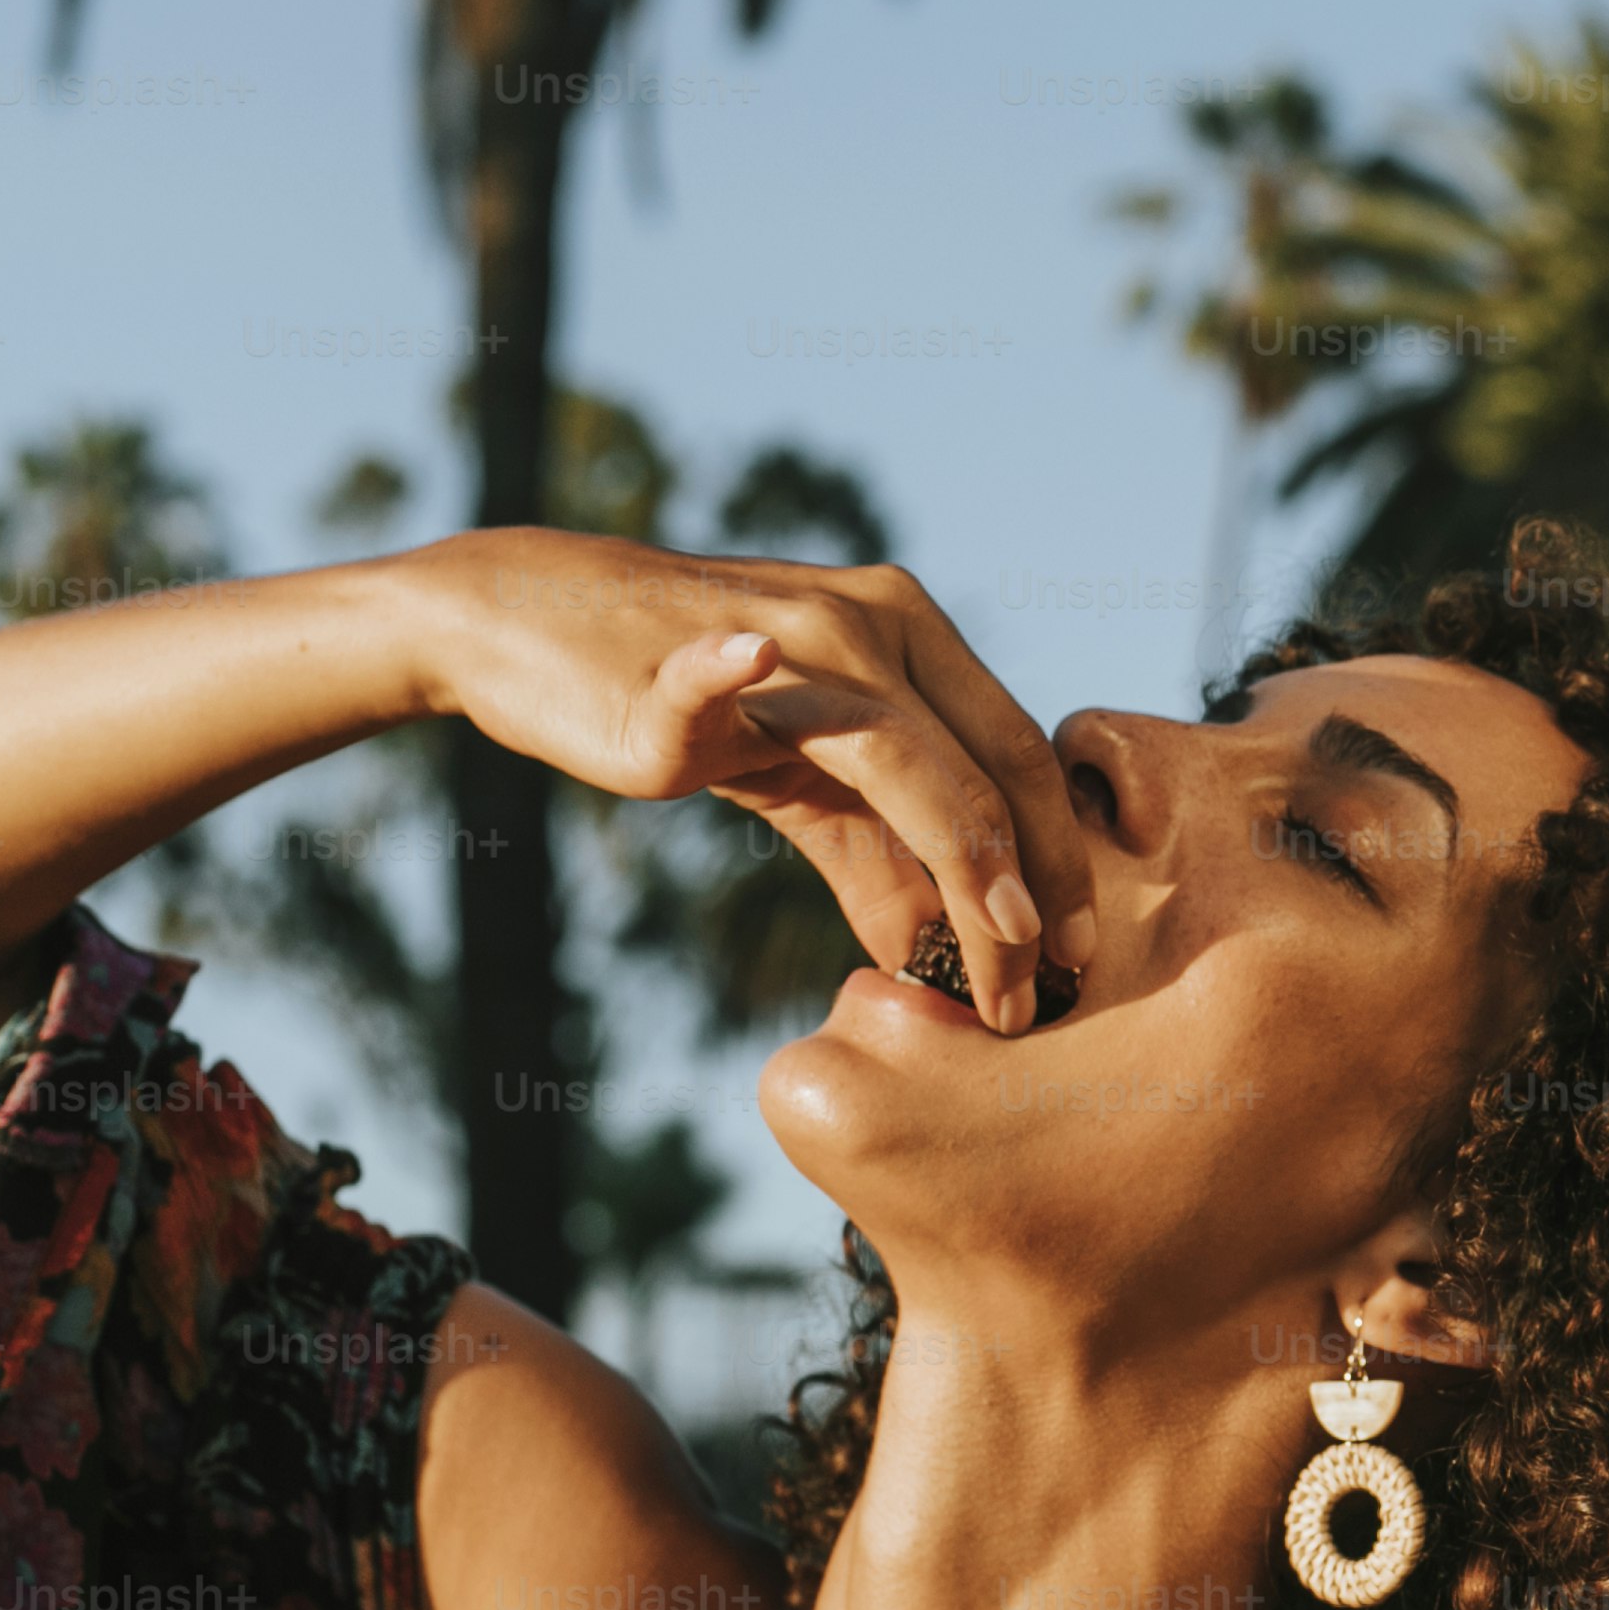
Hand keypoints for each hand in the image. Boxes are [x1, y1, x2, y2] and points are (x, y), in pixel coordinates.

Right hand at [396, 529, 1090, 1031]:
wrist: (529, 628)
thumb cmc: (681, 705)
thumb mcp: (799, 784)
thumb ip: (876, 860)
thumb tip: (942, 958)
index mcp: (911, 636)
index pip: (1018, 755)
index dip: (1062, 858)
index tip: (1079, 955)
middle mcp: (868, 621)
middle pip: (986, 761)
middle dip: (1031, 884)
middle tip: (1045, 988)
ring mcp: (782, 633)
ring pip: (900, 752)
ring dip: (962, 854)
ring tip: (997, 945)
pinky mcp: (678, 662)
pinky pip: (713, 673)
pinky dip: (726, 674)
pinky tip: (748, 668)